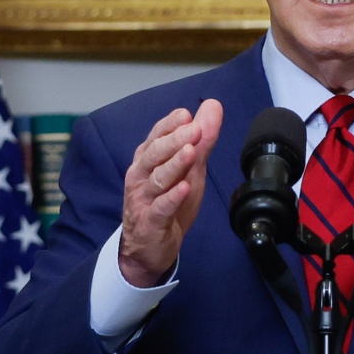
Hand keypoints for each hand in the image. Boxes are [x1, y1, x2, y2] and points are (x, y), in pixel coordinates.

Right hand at [118, 99, 223, 287]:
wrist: (148, 248)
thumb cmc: (167, 202)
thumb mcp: (189, 169)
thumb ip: (201, 140)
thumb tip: (212, 105)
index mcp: (148, 159)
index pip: (156, 136)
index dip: (170, 125)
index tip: (186, 115)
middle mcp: (141, 176)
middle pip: (155, 154)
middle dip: (174, 140)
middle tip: (194, 129)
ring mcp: (143, 199)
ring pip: (157, 179)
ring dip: (174, 164)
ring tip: (190, 152)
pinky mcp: (150, 222)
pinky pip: (160, 208)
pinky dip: (172, 197)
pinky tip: (184, 188)